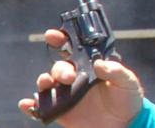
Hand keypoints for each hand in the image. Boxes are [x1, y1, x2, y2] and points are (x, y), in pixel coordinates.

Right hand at [18, 29, 143, 127]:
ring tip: (47, 83)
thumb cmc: (128, 98)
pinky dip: (32, 106)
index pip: (73, 48)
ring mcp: (68, 94)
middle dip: (59, 69)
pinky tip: (27, 105)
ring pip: (48, 83)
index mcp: (90, 65)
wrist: (126, 124)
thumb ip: (116, 71)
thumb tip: (99, 63)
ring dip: (44, 81)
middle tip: (69, 77)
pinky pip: (42, 108)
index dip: (61, 39)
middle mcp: (76, 77)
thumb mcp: (128, 81)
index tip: (53, 35)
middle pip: (59, 67)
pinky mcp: (62, 112)